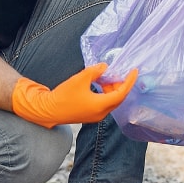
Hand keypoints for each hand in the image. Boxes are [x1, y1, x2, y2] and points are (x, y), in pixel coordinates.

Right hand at [11, 63, 137, 127]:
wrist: (49, 110)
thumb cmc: (63, 96)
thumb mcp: (80, 78)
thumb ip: (95, 71)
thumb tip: (105, 67)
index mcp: (101, 105)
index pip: (121, 93)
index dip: (129, 81)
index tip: (134, 71)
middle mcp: (101, 113)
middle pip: (118, 98)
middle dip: (120, 84)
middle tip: (119, 72)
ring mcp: (96, 116)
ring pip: (111, 101)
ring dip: (111, 88)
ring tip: (106, 76)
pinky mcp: (90, 115)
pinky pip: (104, 103)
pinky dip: (105, 93)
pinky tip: (99, 84)